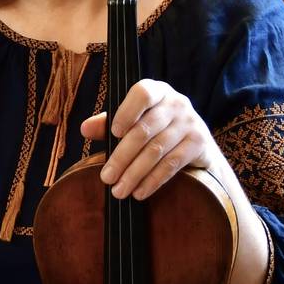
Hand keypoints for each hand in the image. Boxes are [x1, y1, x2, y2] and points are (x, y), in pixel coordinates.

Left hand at [81, 79, 223, 200]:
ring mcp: (190, 122)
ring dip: (135, 173)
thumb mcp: (136, 120)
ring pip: (156, 150)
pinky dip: (153, 180)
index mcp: (157, 91)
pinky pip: (172, 164)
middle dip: (122, 156)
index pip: (142, 94)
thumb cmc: (158, 128)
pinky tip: (139, 192)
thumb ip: (109, 123)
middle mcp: (176, 103)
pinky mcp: (198, 144)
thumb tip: (84, 128)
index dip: (126, 112)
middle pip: (145, 129)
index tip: (114, 133)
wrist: (198, 145)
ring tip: (119, 190)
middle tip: (106, 178)